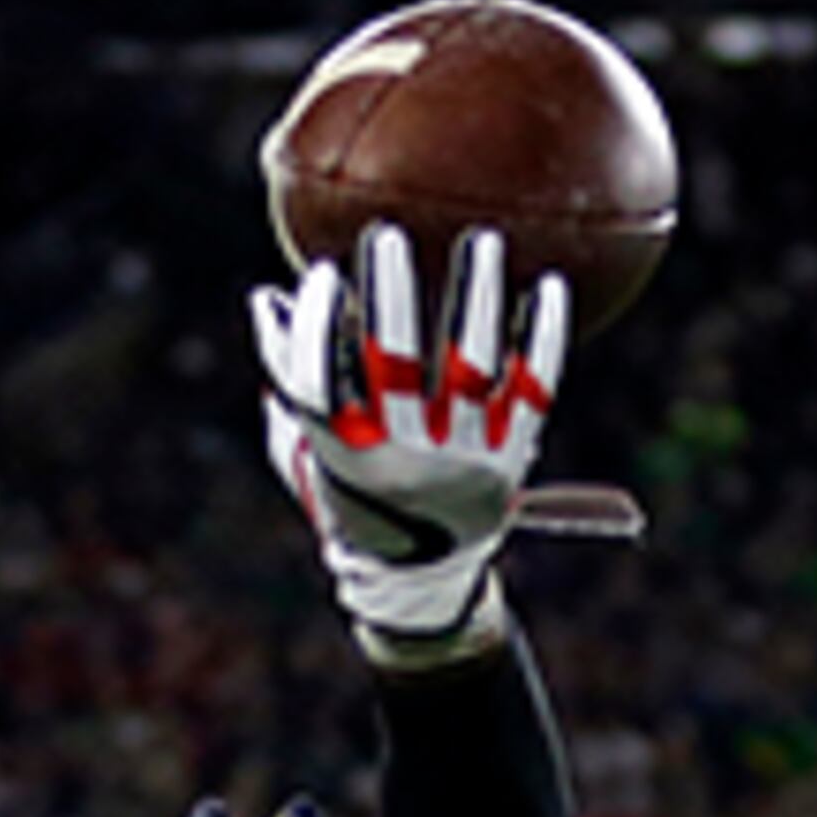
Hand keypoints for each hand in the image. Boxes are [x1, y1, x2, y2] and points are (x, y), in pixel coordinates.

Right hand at [253, 221, 566, 665]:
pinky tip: (548, 284)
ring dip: (474, 299)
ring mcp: (462, 458)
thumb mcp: (312, 458)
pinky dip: (543, 337)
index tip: (323, 272)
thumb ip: (291, 386)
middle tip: (385, 233)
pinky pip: (533, 389)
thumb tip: (268, 298)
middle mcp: (404, 457)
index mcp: (348, 457)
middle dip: (388, 295)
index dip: (318, 327)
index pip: (323, 382)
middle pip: (393, 362)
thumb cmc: (358, 501)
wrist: (423, 583)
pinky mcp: (509, 459)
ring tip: (480, 239)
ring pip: (470, 366)